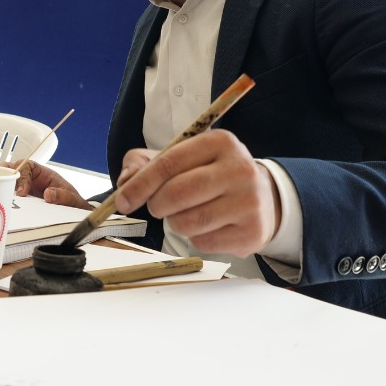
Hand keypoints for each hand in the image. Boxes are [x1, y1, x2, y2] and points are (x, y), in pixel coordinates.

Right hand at [9, 160, 89, 209]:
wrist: (72, 211)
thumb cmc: (71, 201)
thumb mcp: (72, 199)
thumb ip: (62, 196)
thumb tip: (48, 194)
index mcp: (43, 173)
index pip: (28, 166)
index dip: (22, 176)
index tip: (22, 191)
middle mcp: (31, 177)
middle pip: (13, 168)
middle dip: (6, 175)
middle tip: (4, 189)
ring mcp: (24, 186)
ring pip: (7, 178)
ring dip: (2, 183)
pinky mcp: (21, 197)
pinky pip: (8, 191)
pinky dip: (2, 193)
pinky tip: (1, 201)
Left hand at [113, 130, 281, 257]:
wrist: (263, 197)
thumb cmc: (211, 175)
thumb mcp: (182, 157)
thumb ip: (145, 162)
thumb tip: (126, 181)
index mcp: (219, 142)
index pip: (168, 163)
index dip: (140, 184)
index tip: (122, 201)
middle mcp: (239, 169)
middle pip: (176, 194)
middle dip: (156, 205)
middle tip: (158, 206)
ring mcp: (249, 202)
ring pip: (187, 223)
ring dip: (175, 223)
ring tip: (187, 213)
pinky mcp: (252, 232)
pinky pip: (203, 243)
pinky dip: (195, 238)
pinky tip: (208, 226)